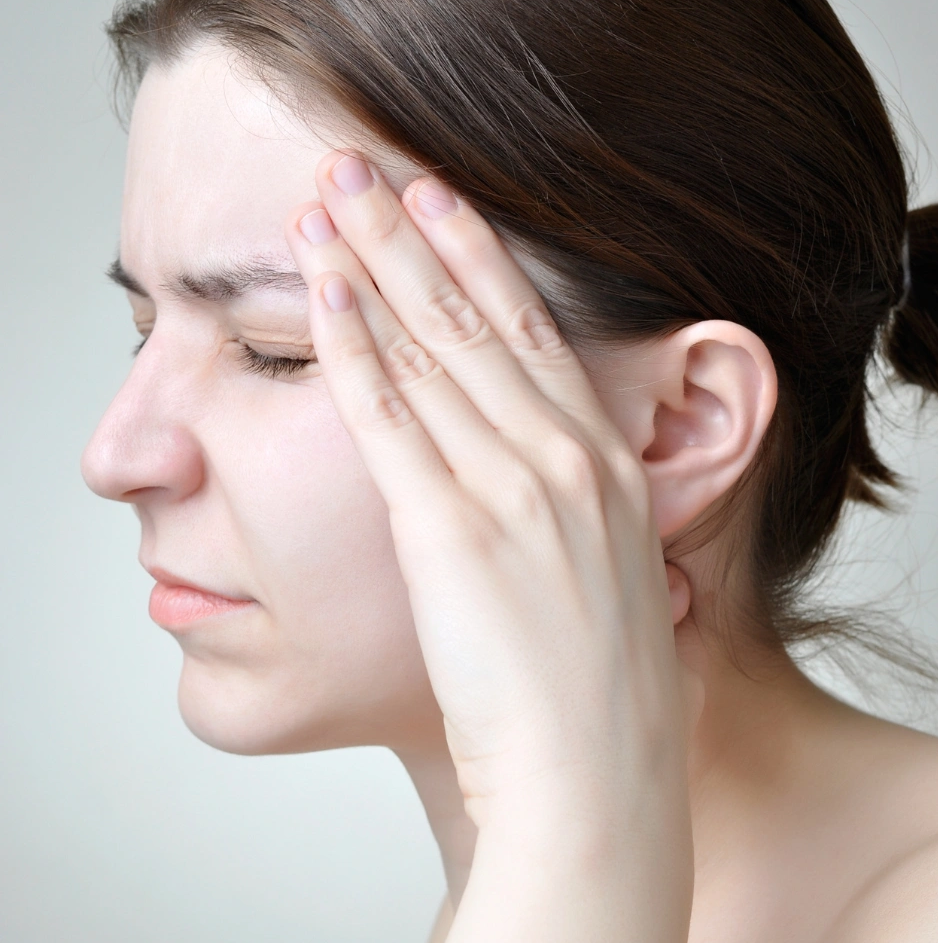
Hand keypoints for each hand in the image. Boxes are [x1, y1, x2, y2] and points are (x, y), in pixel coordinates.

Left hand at [285, 153, 701, 836]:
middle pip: (477, 321)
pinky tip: (319, 290)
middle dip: (413, 233)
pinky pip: (390, 415)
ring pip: (430, 349)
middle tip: (366, 165)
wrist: (597, 778)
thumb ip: (579, 532)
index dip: (484, 262)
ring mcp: (514, 488)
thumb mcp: (614, 592)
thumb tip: (546, 514)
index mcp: (610, 471)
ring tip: (327, 199)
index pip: (538, 339)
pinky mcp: (453, 529)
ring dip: (369, 266)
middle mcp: (568, 460)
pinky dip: (350, 344)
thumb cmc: (601, 705)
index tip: (444, 203)